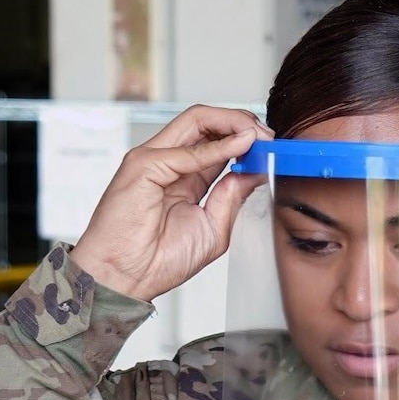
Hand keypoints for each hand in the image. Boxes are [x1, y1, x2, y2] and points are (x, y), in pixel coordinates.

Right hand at [69, 105, 270, 301]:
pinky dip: (219, 146)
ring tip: (259, 135)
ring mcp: (153, 159)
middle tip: (269, 135)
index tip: (272, 147)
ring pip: (196, 120)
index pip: (217, 140)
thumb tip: (255, 171)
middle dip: (243, 122)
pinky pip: (187, 150)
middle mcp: (169, 162)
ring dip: (234, 123)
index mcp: (185, 176)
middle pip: (207, 122)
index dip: (246, 138)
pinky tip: (242, 147)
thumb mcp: (213, 228)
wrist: (126, 279)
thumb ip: (232, 197)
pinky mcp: (142, 166)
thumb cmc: (159, 260)